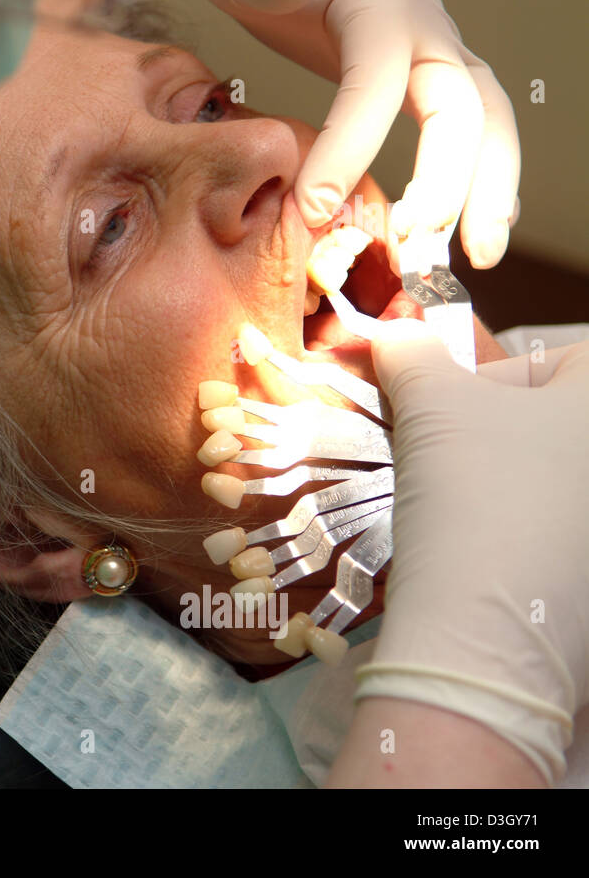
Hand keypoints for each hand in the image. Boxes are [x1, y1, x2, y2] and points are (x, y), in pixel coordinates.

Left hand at [137, 0, 520, 267]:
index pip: (379, 76)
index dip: (353, 144)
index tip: (313, 207)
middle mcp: (416, 22)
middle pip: (464, 102)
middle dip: (454, 178)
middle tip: (419, 246)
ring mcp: (421, 50)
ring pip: (480, 120)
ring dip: (485, 188)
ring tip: (472, 257)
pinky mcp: (409, 76)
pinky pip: (458, 129)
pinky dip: (469, 179)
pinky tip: (457, 231)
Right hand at [361, 320, 588, 782]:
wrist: (485, 631)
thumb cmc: (475, 496)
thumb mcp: (432, 406)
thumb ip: (411, 353)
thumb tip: (392, 331)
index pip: (554, 359)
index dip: (485, 380)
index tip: (437, 413)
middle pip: (552, 422)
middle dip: (491, 433)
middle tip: (441, 457)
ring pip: (549, 479)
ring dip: (501, 483)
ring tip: (455, 508)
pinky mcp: (588, 576)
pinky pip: (553, 533)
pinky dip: (517, 533)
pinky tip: (481, 553)